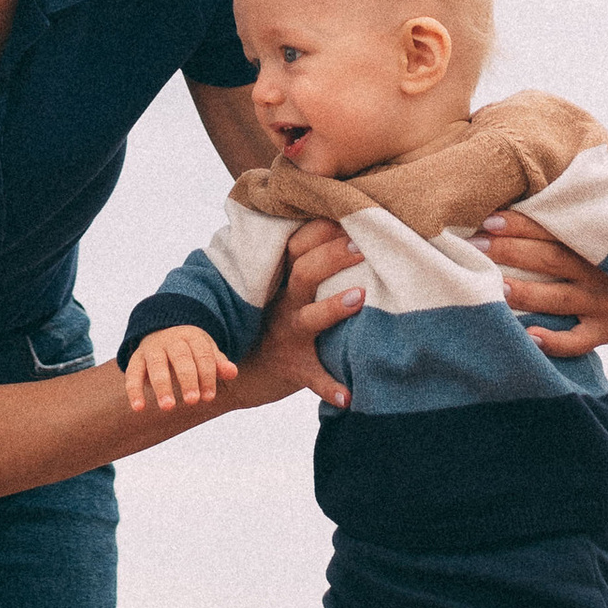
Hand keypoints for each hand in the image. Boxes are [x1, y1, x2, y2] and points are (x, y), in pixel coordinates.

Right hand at [124, 328, 236, 415]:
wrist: (163, 331)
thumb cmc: (191, 350)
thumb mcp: (206, 352)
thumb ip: (218, 363)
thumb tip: (232, 372)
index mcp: (192, 337)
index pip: (203, 355)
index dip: (207, 376)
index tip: (209, 397)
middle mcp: (171, 341)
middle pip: (181, 358)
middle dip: (187, 379)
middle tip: (192, 401)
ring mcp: (152, 349)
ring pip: (156, 365)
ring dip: (162, 386)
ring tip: (168, 407)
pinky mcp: (136, 358)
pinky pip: (132, 373)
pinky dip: (134, 390)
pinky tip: (138, 408)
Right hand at [225, 216, 363, 411]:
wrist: (245, 372)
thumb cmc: (278, 319)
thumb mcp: (284, 286)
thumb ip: (308, 260)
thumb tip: (352, 225)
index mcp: (283, 280)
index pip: (297, 244)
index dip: (322, 228)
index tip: (350, 212)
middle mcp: (284, 305)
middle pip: (303, 273)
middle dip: (332, 257)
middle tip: (362, 246)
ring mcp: (288, 337)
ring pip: (308, 320)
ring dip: (333, 309)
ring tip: (360, 298)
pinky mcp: (295, 369)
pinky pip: (313, 378)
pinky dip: (329, 386)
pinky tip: (348, 394)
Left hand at [473, 211, 607, 360]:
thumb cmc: (590, 256)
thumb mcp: (581, 236)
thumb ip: (551, 225)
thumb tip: (497, 213)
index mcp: (593, 240)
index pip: (553, 229)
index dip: (520, 224)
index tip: (489, 222)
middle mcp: (601, 271)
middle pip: (553, 259)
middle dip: (511, 252)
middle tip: (476, 248)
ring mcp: (605, 303)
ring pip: (560, 299)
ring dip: (527, 293)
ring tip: (496, 287)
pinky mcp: (604, 332)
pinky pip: (577, 341)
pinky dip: (553, 341)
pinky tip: (529, 336)